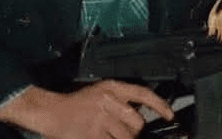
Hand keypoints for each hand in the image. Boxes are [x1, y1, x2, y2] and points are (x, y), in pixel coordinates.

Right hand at [0, 80, 172, 138]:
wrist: (51, 112)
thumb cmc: (77, 105)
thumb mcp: (100, 95)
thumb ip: (120, 102)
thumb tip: (142, 117)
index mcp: (111, 87)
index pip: (142, 93)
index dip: (159, 105)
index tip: (169, 115)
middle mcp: (108, 99)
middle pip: (137, 123)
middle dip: (133, 132)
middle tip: (120, 132)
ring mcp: (101, 117)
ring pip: (127, 137)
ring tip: (107, 135)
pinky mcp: (94, 133)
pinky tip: (101, 137)